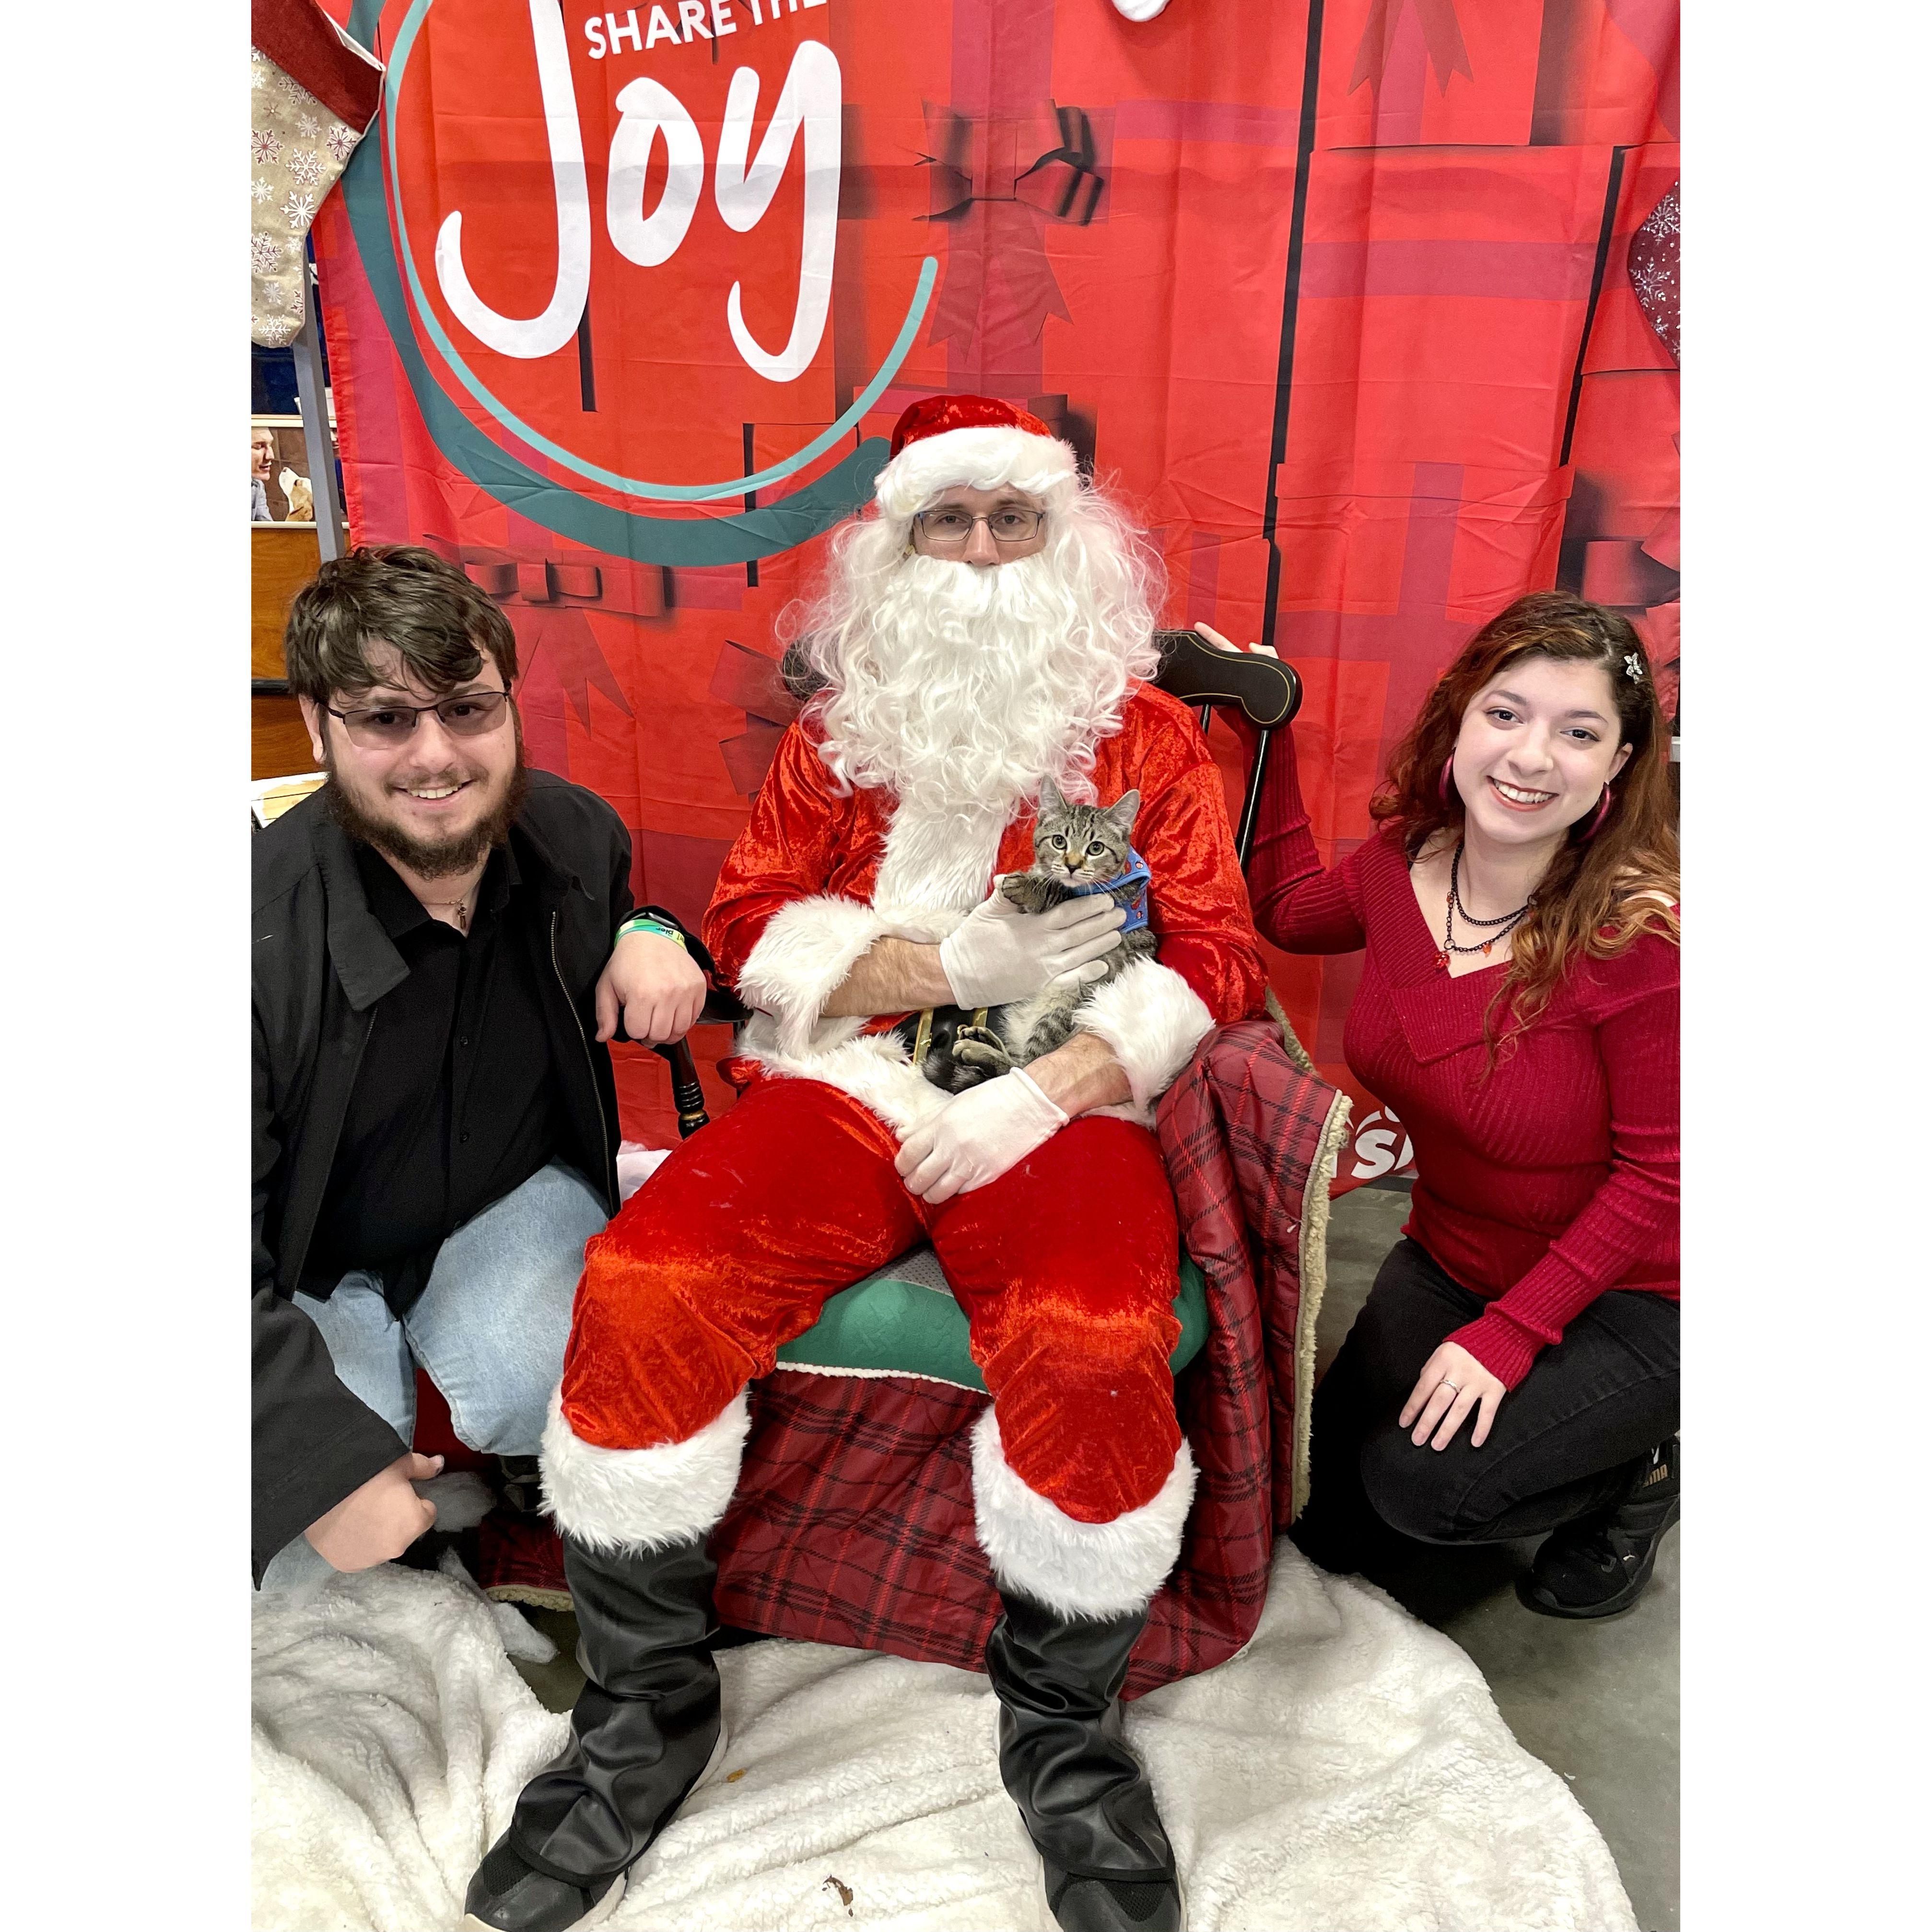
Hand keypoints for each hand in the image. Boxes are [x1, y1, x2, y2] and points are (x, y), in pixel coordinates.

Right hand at [304, 1451, 443, 1571]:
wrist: (318, 1489)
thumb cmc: (366, 1473)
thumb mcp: (399, 1462)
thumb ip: (424, 1467)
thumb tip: (441, 1463)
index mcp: (415, 1523)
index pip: (426, 1513)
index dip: (413, 1500)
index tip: (397, 1491)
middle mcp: (397, 1548)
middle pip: (405, 1530)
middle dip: (396, 1518)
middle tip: (375, 1500)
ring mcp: (371, 1560)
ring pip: (383, 1544)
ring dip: (378, 1532)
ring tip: (359, 1512)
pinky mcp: (348, 1565)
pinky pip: (362, 1554)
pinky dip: (358, 1543)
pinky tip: (347, 1526)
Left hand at [595, 930, 706, 1045]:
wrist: (652, 937)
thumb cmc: (628, 961)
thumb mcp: (606, 986)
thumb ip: (605, 1015)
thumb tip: (602, 1037)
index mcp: (642, 994)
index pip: (639, 1032)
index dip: (633, 1029)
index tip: (633, 1020)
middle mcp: (667, 994)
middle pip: (661, 1035)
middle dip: (650, 1034)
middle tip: (646, 1025)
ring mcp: (686, 991)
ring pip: (680, 1030)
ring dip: (668, 1032)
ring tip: (660, 1022)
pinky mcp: (698, 988)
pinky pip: (694, 1018)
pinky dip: (683, 1021)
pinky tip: (673, 1013)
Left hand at [894, 1068, 1068, 1202]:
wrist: (1029, 1104)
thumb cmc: (992, 1100)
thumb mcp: (953, 1105)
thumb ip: (926, 1124)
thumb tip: (902, 1136)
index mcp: (940, 1126)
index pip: (907, 1155)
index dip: (902, 1166)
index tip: (905, 1167)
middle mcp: (951, 1148)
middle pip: (918, 1179)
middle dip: (913, 1182)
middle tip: (917, 1179)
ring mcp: (969, 1165)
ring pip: (936, 1193)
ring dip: (930, 1193)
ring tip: (933, 1187)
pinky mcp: (986, 1176)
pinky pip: (960, 1194)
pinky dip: (954, 1193)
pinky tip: (956, 1184)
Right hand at [937, 887, 1124, 1007]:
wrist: (959, 975)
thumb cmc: (972, 941)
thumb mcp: (988, 911)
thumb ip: (1007, 894)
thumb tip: (1012, 876)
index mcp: (1032, 928)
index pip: (1068, 915)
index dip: (1089, 908)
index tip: (1105, 900)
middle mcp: (1042, 949)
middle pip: (1080, 935)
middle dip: (1102, 924)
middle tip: (1120, 915)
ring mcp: (1043, 970)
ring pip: (1080, 956)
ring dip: (1101, 945)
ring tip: (1118, 935)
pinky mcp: (1040, 986)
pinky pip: (1069, 980)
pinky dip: (1087, 974)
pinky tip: (1102, 967)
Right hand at [1194, 620, 1278, 751]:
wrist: (1272, 719)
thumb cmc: (1276, 695)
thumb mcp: (1276, 667)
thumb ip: (1268, 653)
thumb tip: (1251, 645)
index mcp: (1240, 662)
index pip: (1223, 645)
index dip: (1210, 635)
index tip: (1199, 626)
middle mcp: (1230, 673)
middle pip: (1213, 656)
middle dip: (1202, 644)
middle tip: (1193, 633)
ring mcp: (1224, 687)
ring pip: (1211, 674)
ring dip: (1204, 664)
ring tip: (1195, 651)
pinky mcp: (1221, 701)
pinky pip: (1212, 692)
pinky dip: (1207, 687)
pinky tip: (1204, 679)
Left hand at [1398, 1343, 1507, 1450]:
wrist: (1504, 1334)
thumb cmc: (1470, 1344)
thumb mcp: (1446, 1349)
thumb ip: (1433, 1368)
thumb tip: (1422, 1389)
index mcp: (1443, 1360)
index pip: (1423, 1387)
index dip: (1413, 1407)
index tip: (1404, 1423)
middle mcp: (1459, 1372)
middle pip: (1439, 1401)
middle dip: (1426, 1423)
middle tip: (1417, 1440)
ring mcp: (1478, 1381)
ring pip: (1460, 1410)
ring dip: (1447, 1430)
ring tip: (1437, 1445)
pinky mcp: (1496, 1388)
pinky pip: (1487, 1412)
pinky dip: (1482, 1428)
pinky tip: (1475, 1443)